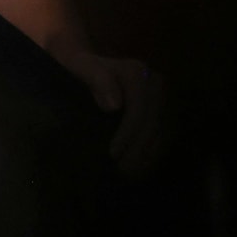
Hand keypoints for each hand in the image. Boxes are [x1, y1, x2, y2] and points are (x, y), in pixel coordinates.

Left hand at [51, 41, 164, 174]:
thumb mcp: (80, 66)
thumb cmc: (76, 66)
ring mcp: (158, 98)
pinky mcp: (159, 110)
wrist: (82, 62)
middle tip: (119, 172)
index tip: (112, 155)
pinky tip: (136, 168)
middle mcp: (153, 83)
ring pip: (158, 132)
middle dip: (137, 150)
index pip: (138, 110)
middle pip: (151, 124)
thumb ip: (96, 78)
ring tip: (127, 175)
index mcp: (136, 73)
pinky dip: (149, 153)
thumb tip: (114, 106)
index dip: (128, 135)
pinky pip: (160, 135)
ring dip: (145, 155)